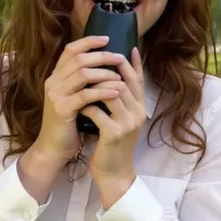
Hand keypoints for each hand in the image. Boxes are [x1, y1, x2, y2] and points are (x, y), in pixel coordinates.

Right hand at [35, 35, 124, 165]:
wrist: (54, 147)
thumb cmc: (69, 123)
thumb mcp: (73, 97)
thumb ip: (82, 82)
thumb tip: (104, 64)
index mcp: (56, 77)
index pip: (71, 50)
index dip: (89, 41)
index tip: (107, 38)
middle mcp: (53, 82)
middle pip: (79, 59)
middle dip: (102, 56)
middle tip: (119, 57)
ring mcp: (56, 95)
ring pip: (82, 74)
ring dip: (104, 73)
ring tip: (120, 76)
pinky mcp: (62, 109)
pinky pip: (86, 95)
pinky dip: (103, 91)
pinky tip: (116, 92)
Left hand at [80, 47, 145, 206]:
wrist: (114, 173)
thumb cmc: (112, 144)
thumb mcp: (120, 120)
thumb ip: (119, 101)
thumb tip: (111, 79)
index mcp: (140, 108)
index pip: (138, 80)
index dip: (134, 63)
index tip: (129, 47)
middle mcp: (138, 113)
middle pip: (125, 82)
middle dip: (110, 68)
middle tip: (95, 58)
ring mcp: (127, 123)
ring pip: (113, 93)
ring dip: (96, 84)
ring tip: (82, 79)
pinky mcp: (114, 134)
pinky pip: (99, 112)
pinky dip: (88, 106)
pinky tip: (80, 105)